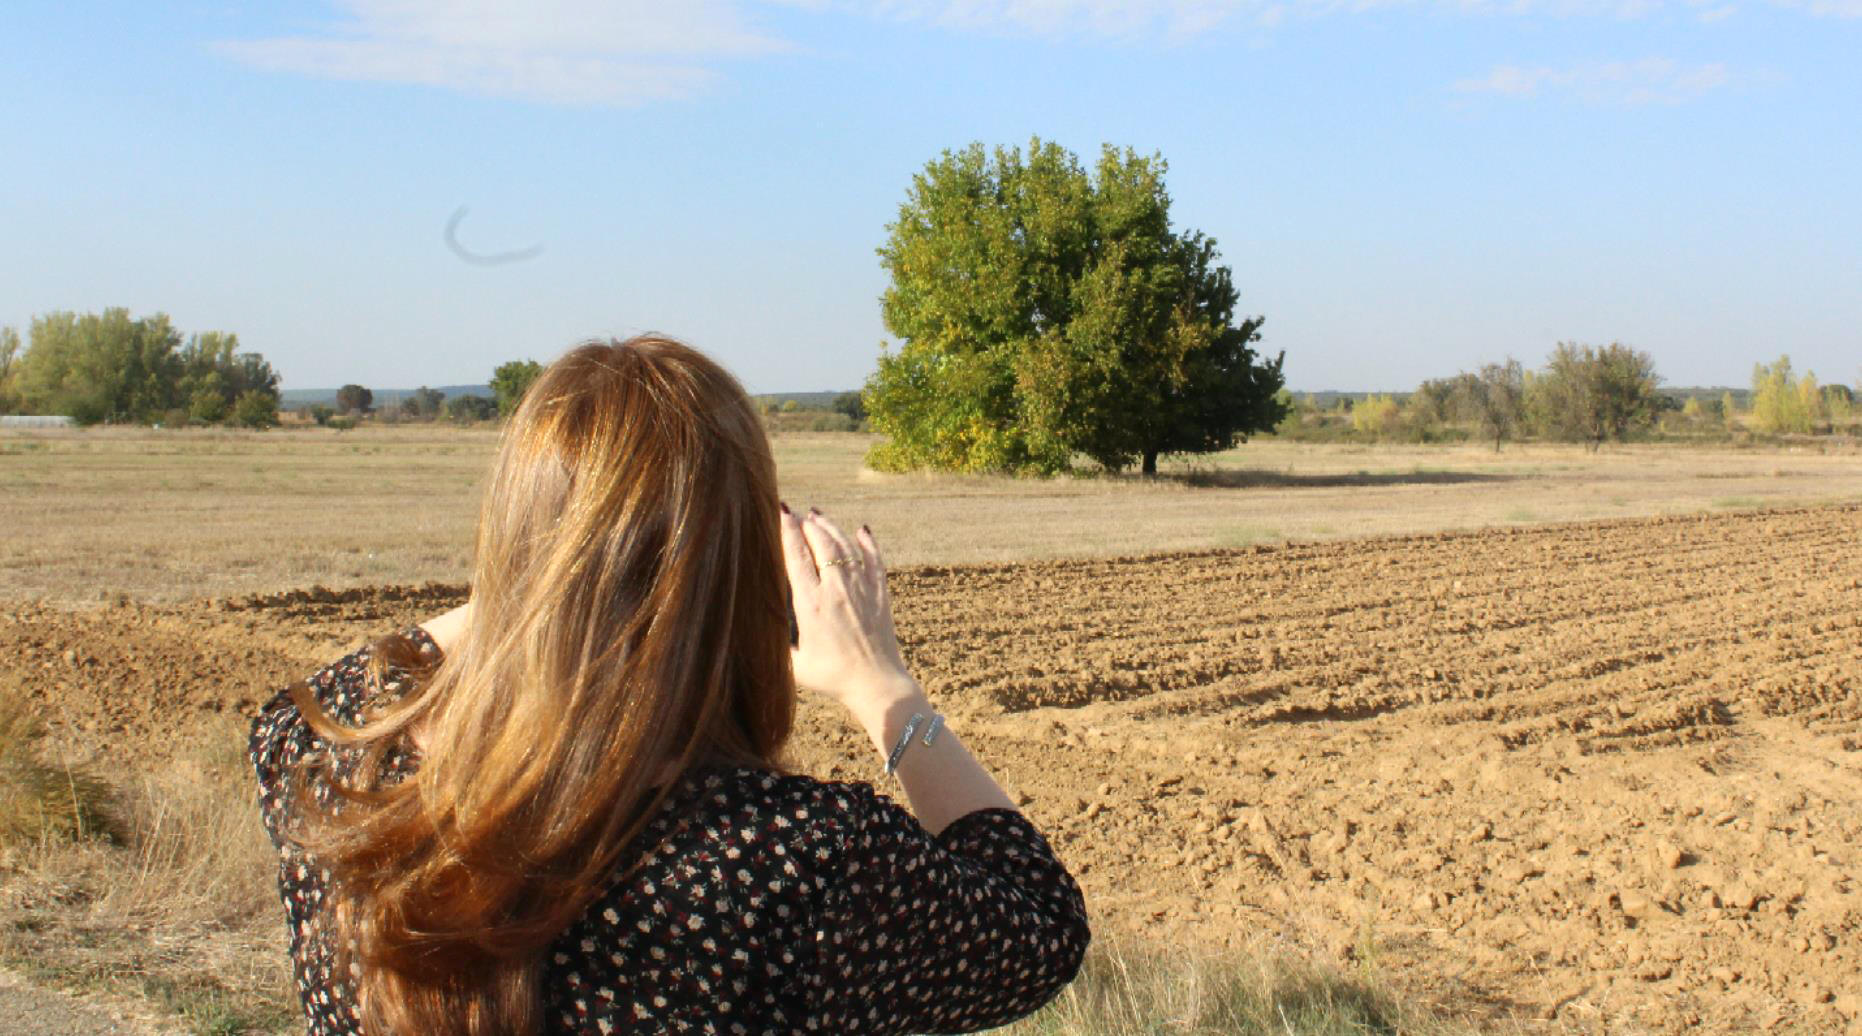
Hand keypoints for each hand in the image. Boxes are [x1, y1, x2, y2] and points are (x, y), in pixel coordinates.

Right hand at [780, 505, 919, 716]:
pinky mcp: (881, 594)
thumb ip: (777, 645)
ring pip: (845, 546)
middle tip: (797, 513)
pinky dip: (867, 542)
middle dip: (807, 524)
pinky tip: (861, 531)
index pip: (797, 556)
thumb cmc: (832, 677)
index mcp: (812, 604)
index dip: (787, 531)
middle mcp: (837, 590)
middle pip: (821, 543)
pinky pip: (874, 559)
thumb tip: (754, 634)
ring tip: (818, 516)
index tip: (781, 512)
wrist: (876, 683)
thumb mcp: (796, 664)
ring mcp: (862, 589)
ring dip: (831, 528)